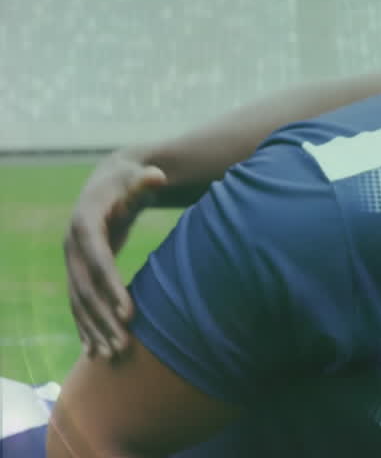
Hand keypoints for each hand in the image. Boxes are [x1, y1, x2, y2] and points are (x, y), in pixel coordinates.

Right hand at [65, 154, 166, 360]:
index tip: (129, 314)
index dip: (112, 288)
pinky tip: (93, 351)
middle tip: (123, 346)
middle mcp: (71, 246)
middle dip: (103, 319)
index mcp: (84, 224)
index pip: (99, 262)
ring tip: (111, 356)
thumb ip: (146, 180)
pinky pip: (78, 303)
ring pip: (79, 302)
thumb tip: (157, 175)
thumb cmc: (128, 180)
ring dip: (93, 330)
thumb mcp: (137, 176)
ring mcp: (71, 261)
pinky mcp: (77, 271)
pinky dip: (85, 326)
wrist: (108, 182)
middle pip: (86, 289)